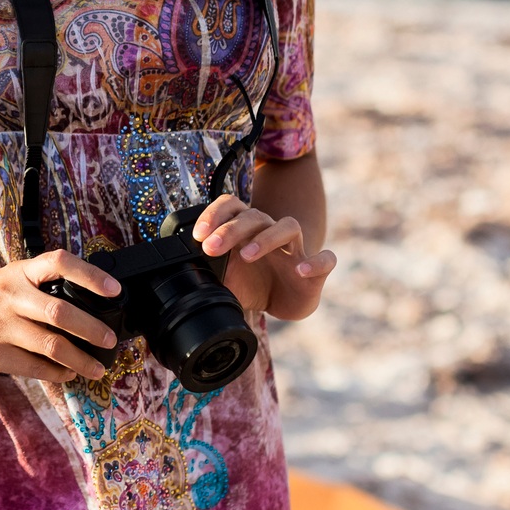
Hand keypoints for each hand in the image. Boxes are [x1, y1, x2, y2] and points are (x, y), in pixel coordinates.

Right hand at [0, 250, 121, 381]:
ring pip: (52, 346)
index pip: (59, 262)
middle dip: (92, 330)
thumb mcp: (8, 280)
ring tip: (97, 369)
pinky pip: (35, 368)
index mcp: (18, 272)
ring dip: (81, 361)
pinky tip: (68, 374)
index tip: (114, 291)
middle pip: (60, 312)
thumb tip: (87, 307)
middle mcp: (8, 295)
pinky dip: (58, 373)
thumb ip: (40, 287)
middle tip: (109, 341)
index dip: (90, 275)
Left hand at [193, 195, 336, 320]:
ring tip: (247, 255)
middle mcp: (270, 233)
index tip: (198, 235)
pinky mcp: (316, 270)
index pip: (231, 207)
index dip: (214, 214)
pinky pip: (325, 258)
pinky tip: (302, 271)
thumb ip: (209, 272)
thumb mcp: (226, 280)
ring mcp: (295, 250)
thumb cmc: (252, 284)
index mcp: (246, 230)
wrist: (281, 302)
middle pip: (254, 216)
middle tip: (211, 247)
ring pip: (287, 227)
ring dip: (266, 238)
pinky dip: (316, 262)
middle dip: (230, 230)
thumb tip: (183, 272)